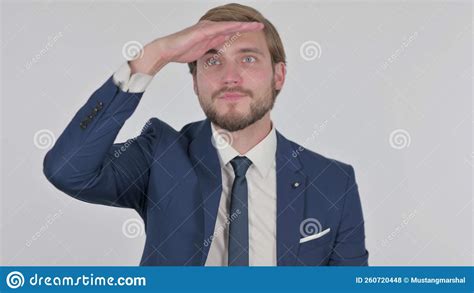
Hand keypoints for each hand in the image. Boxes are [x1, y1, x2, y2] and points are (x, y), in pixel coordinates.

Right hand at [129, 20, 263, 75]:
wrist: (167, 50)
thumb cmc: (182, 51)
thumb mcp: (203, 51)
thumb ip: (214, 48)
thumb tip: (225, 48)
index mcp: (212, 35)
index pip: (231, 32)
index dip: (244, 32)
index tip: (256, 33)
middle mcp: (211, 29)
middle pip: (233, 26)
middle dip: (247, 25)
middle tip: (261, 25)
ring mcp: (206, 28)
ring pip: (228, 25)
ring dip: (241, 24)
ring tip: (254, 24)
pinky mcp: (201, 31)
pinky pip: (217, 28)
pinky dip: (228, 27)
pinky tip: (238, 27)